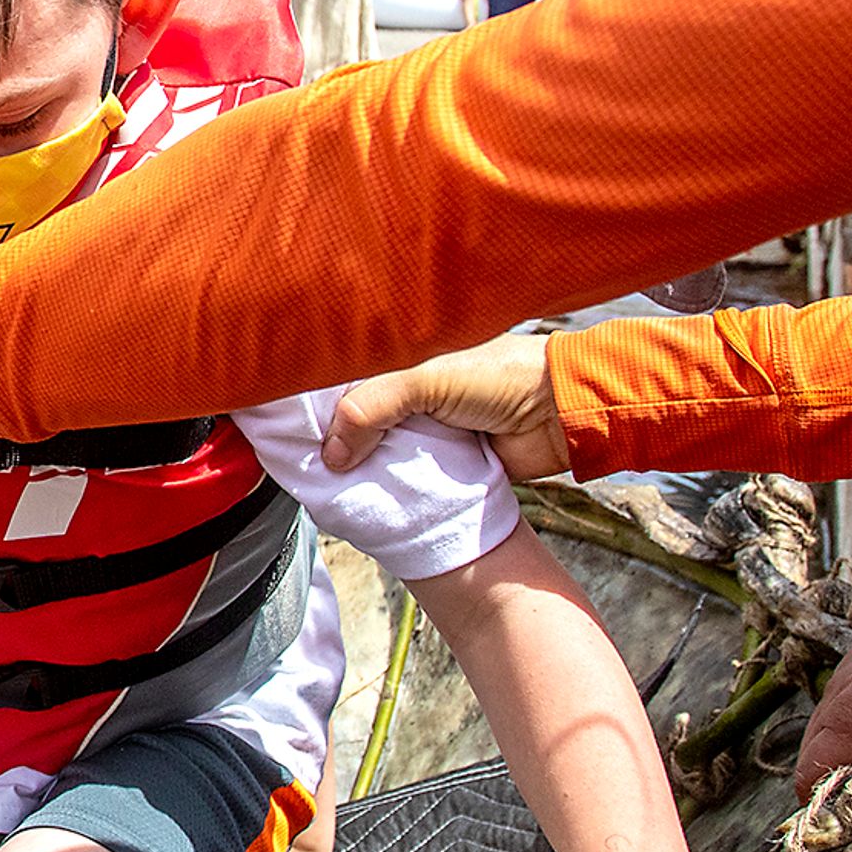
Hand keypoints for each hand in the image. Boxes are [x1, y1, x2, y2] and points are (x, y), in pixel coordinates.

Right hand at [323, 334, 569, 478]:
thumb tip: (332, 455)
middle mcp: (412, 390)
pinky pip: (407, 478)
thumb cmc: (501, 377)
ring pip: (380, 451)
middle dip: (338, 438)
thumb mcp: (426, 378)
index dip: (319, 401)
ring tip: (326, 483)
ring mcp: (429, 428)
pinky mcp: (446, 463)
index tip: (290, 425)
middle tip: (302, 460)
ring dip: (363, 466)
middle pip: (360, 418)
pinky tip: (364, 496)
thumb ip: (372, 406)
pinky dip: (391, 487)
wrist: (562, 415)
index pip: (347, 378)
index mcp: (404, 356)